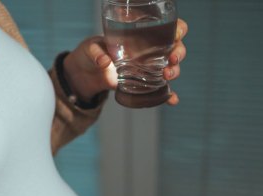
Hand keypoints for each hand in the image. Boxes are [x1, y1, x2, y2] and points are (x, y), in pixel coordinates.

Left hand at [63, 18, 188, 104]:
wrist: (84, 74)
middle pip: (175, 48)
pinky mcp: (143, 84)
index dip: (177, 30)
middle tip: (171, 60)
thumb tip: (105, 61)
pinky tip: (173, 100)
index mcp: (141, 35)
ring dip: (174, 71)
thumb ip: (97, 52)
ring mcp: (148, 68)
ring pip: (171, 67)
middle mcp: (149, 50)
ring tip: (167, 76)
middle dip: (178, 53)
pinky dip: (168, 95)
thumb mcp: (90, 48)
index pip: (167, 28)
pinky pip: (160, 89)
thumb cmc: (90, 53)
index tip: (176, 35)